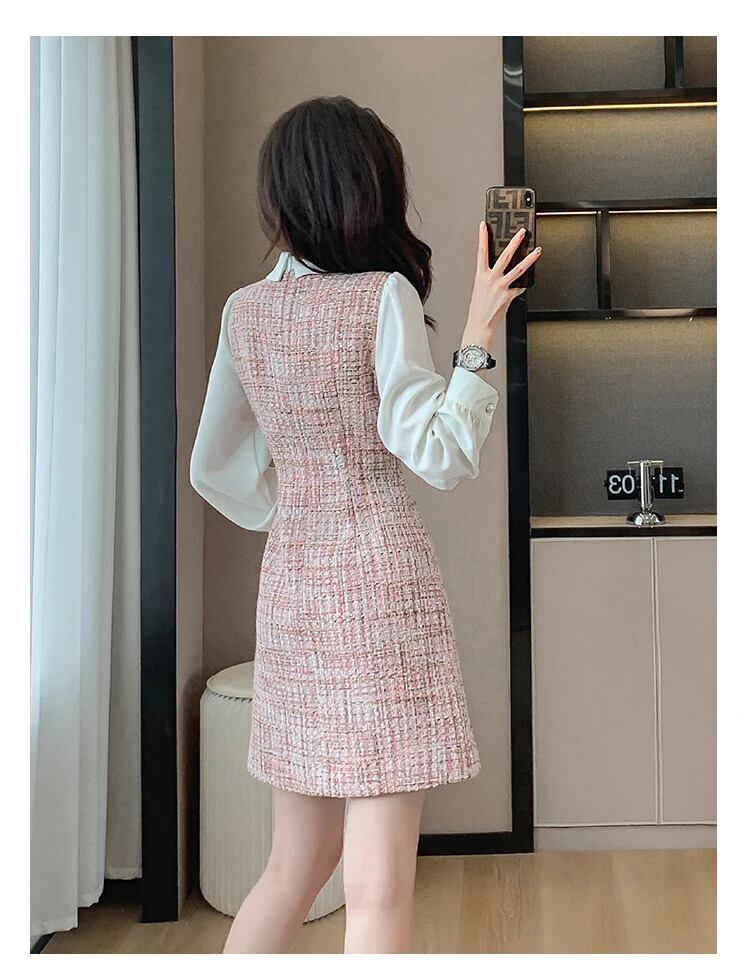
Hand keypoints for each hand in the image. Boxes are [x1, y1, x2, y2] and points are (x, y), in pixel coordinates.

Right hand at [462, 222, 542, 351]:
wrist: (480, 325)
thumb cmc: (478, 309)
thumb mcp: (480, 289)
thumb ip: (489, 278)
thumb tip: (501, 271)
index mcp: (480, 276)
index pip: (481, 252)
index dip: (483, 238)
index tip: (484, 226)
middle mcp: (491, 279)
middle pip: (505, 256)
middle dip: (514, 242)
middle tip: (522, 232)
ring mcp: (501, 287)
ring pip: (519, 269)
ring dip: (530, 259)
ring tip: (537, 250)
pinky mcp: (509, 296)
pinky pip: (519, 287)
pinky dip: (521, 286)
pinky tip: (522, 286)